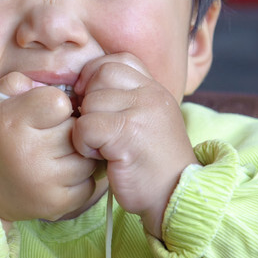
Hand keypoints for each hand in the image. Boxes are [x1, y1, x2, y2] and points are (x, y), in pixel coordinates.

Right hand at [0, 72, 98, 224]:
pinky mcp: (56, 204)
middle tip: (50, 135)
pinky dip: (79, 179)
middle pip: (76, 129)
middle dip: (68, 129)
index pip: (59, 102)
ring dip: (76, 154)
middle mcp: (28, 152)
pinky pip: (88, 184)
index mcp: (11, 122)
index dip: (55, 105)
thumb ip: (18, 83)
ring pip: (86, 158)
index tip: (43, 114)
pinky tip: (59, 175)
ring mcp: (44, 182)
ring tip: (55, 155)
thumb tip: (52, 85)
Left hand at [72, 54, 196, 237]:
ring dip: (86, 127)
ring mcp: (141, 112)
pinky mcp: (127, 134)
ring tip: (103, 146)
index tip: (93, 100)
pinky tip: (101, 157)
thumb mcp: (146, 122)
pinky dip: (84, 144)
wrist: (175, 198)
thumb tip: (82, 86)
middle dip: (89, 101)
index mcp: (155, 89)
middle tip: (98, 128)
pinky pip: (86, 126)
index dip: (96, 75)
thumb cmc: (153, 165)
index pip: (118, 59)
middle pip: (100, 75)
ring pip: (90, 102)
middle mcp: (151, 95)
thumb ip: (126, 99)